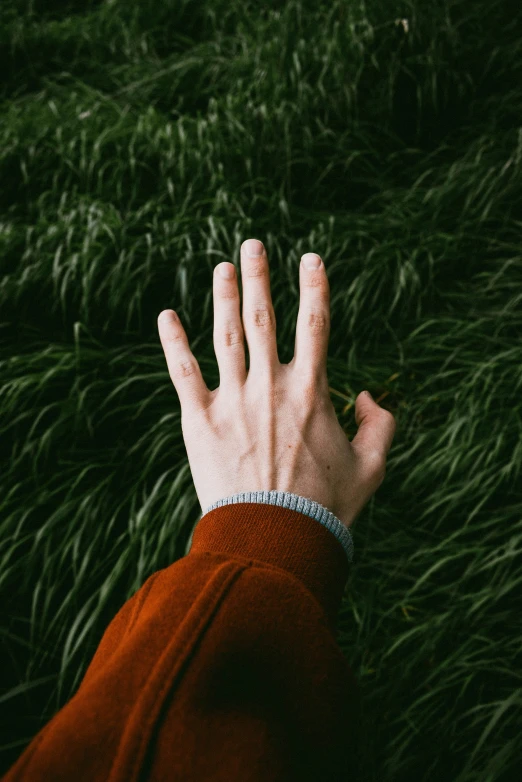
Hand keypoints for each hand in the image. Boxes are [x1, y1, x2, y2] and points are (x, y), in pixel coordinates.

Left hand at [157, 239, 395, 529]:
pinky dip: (174, 343)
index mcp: (312, 391)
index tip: (310, 258)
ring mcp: (233, 401)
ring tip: (221, 267)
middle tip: (252, 245)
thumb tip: (370, 397)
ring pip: (225, 336)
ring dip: (223, 297)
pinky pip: (184, 373)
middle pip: (264, 319)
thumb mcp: (371, 468)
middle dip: (259, 278)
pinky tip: (167, 316)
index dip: (314, 287)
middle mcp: (271, 386)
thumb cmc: (325, 508)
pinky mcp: (200, 422)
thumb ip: (381, 427)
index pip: (315, 325)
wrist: (275, 539)